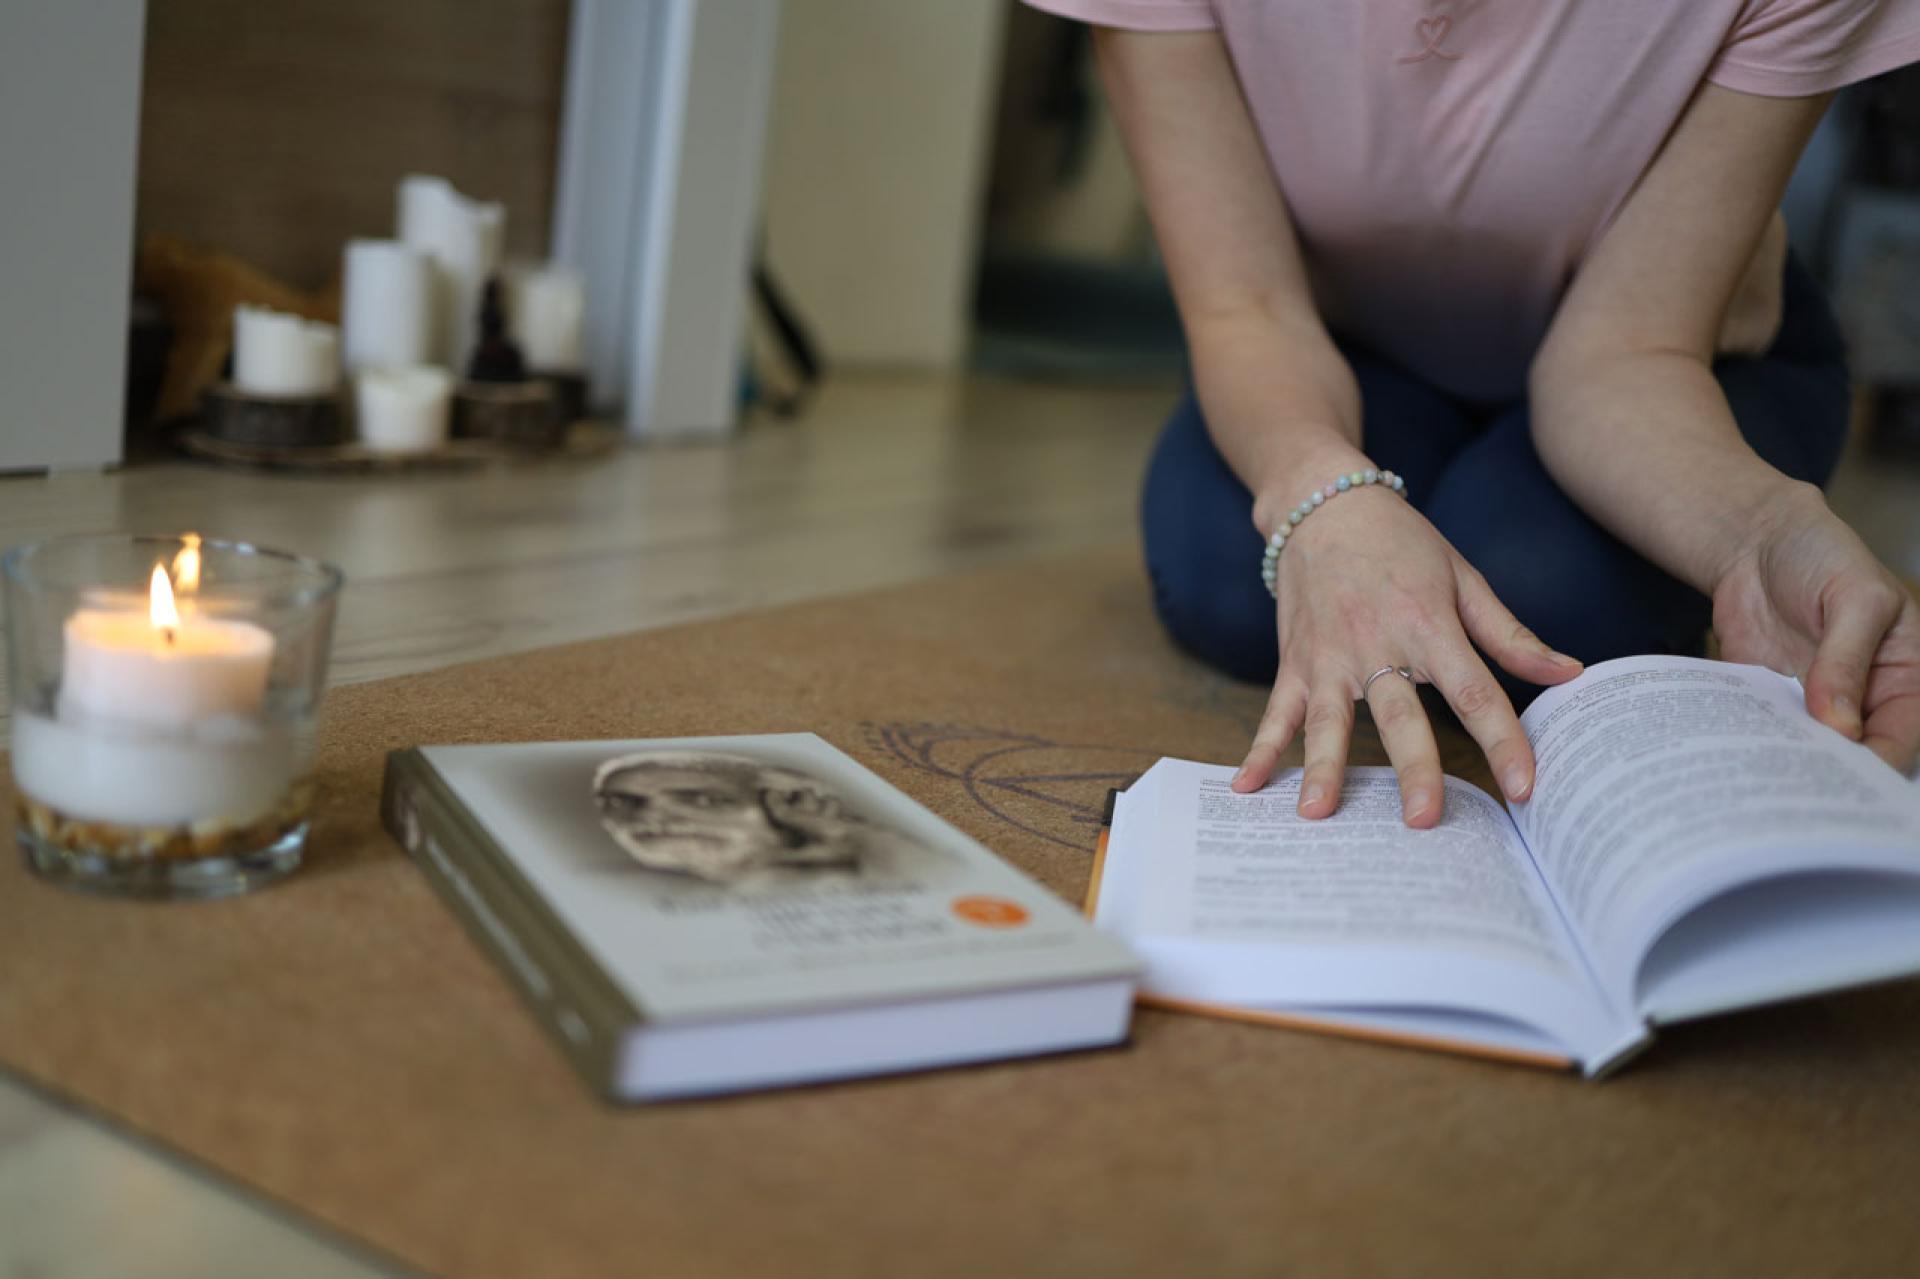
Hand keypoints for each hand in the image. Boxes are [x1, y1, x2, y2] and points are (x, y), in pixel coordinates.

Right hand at [1232, 481, 1583, 825]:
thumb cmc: (1403, 544)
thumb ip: (1510, 636)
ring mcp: (1329, 656)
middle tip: (1422, 819)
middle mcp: (1377, 644)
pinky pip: (1277, 711)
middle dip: (1412, 769)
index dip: (1502, 741)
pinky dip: (1260, 749)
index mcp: (1429, 624)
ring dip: (1322, 767)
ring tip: (1317, 813)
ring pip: (1328, 719)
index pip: (1474, 692)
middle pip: (1399, 716)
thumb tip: (1569, 674)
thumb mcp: (1464, 579)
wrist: (1324, 505)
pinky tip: (1248, 787)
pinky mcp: (1295, 662)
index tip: (1523, 787)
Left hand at [1712, 483, 1919, 770]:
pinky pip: (1758, 733)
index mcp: (1903, 679)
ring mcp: (1810, 704)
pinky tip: (1727, 754)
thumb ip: (1847, 659)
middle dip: (1825, 776)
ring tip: (1756, 778)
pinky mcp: (1765, 700)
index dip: (1878, 765)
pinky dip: (1746, 746)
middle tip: (1791, 788)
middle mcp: (1861, 701)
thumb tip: (1840, 724)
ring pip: (1802, 754)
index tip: (1843, 781)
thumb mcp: (1855, 598)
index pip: (1902, 739)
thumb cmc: (1824, 557)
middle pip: (1852, 759)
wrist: (1758, 542)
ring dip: (1781, 767)